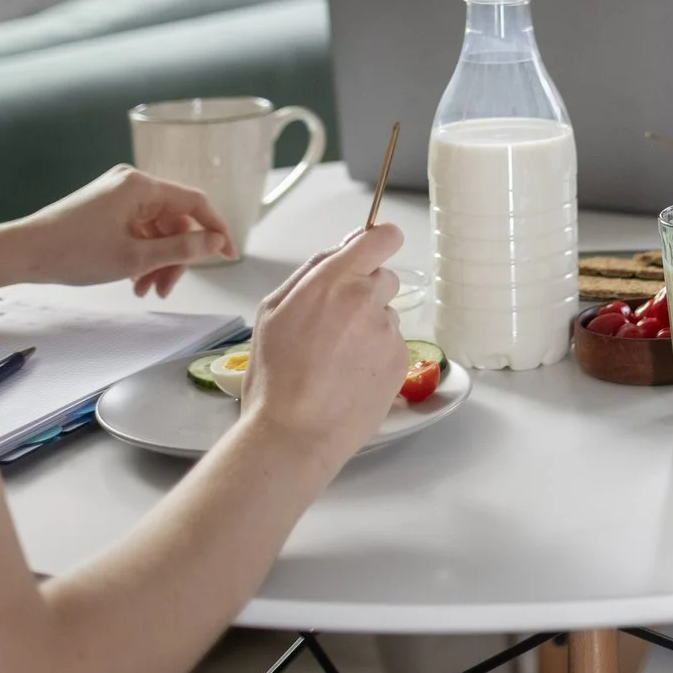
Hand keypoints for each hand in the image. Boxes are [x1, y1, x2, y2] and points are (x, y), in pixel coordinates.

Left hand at [13, 165, 236, 296]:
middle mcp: (132, 183)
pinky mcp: (105, 207)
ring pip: (156, 228)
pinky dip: (140, 254)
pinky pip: (137, 229)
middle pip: (174, 220)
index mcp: (142, 185)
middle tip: (166, 289)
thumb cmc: (73, 252)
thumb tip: (216, 243)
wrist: (20, 253)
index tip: (228, 256)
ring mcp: (116, 194)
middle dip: (176, 256)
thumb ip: (181, 249)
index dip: (216, 229)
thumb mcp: (134, 257)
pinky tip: (133, 280)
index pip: (195, 203)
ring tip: (145, 291)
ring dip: (158, 260)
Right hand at [241, 224, 405, 463]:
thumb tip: (344, 249)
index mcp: (333, 282)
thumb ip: (311, 272)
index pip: (380, 239)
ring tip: (336, 362)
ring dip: (369, 328)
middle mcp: (367, 300)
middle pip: (384, 278)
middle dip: (365, 293)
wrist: (294, 433)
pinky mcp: (401, 361)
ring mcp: (388, 331)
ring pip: (386, 315)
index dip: (379, 242)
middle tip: (336, 325)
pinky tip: (350, 378)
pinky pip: (393, 346)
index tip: (372, 252)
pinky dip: (377, 357)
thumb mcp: (272, 312)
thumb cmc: (274, 375)